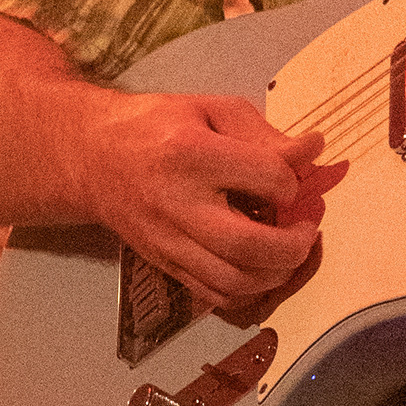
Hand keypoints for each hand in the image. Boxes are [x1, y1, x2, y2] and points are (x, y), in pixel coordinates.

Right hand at [81, 91, 346, 305]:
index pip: (266, 177)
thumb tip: (313, 150)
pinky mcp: (165, 266)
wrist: (93, 158)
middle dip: (296, 242)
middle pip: (249, 245)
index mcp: (192, 153)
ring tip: (291, 246)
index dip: (294, 180)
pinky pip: (217, 296)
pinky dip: (251, 290)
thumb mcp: (210, 108)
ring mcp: (169, 242)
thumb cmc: (157, 126)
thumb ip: (264, 132)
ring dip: (279, 271)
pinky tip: (263, 266)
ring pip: (235, 281)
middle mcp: (178, 204)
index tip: (294, 175)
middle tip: (309, 224)